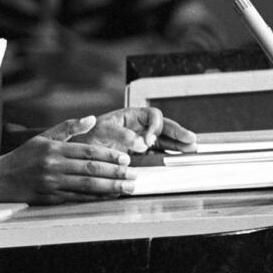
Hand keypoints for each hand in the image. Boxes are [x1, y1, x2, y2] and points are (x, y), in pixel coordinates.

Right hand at [0, 116, 136, 204]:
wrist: (0, 178)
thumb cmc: (24, 156)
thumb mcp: (43, 137)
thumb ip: (68, 127)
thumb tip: (92, 119)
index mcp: (54, 149)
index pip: (87, 151)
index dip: (109, 155)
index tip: (125, 159)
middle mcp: (54, 167)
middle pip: (90, 169)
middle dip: (115, 173)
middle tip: (133, 175)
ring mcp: (52, 184)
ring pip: (87, 186)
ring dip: (110, 188)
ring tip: (127, 188)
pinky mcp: (50, 199)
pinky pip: (77, 199)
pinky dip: (95, 199)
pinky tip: (108, 197)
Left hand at [71, 107, 197, 154]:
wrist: (80, 150)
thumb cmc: (89, 135)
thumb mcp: (103, 130)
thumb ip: (121, 134)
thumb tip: (141, 143)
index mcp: (132, 115)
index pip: (152, 115)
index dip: (155, 127)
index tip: (150, 141)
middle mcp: (140, 126)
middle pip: (164, 126)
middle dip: (178, 132)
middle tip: (190, 140)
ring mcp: (142, 139)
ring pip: (165, 139)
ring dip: (178, 143)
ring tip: (191, 148)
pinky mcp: (141, 153)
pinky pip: (159, 150)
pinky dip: (170, 152)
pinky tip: (179, 156)